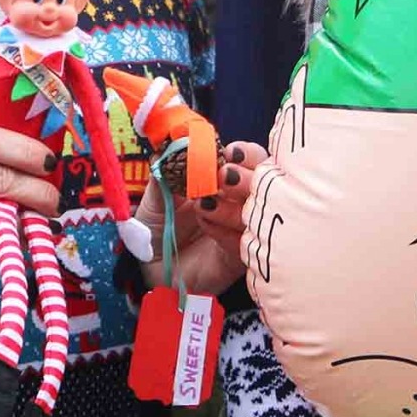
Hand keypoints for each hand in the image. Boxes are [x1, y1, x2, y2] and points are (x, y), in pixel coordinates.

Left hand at [137, 141, 262, 296]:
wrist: (149, 268)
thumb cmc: (157, 226)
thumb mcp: (156, 196)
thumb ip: (164, 172)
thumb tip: (169, 148)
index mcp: (224, 181)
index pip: (251, 160)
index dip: (246, 154)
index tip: (230, 153)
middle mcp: (240, 203)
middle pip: (267, 184)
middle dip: (246, 177)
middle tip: (223, 176)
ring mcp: (242, 231)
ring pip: (258, 215)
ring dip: (233, 206)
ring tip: (204, 206)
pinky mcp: (239, 259)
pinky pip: (245, 244)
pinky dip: (227, 233)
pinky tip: (206, 229)